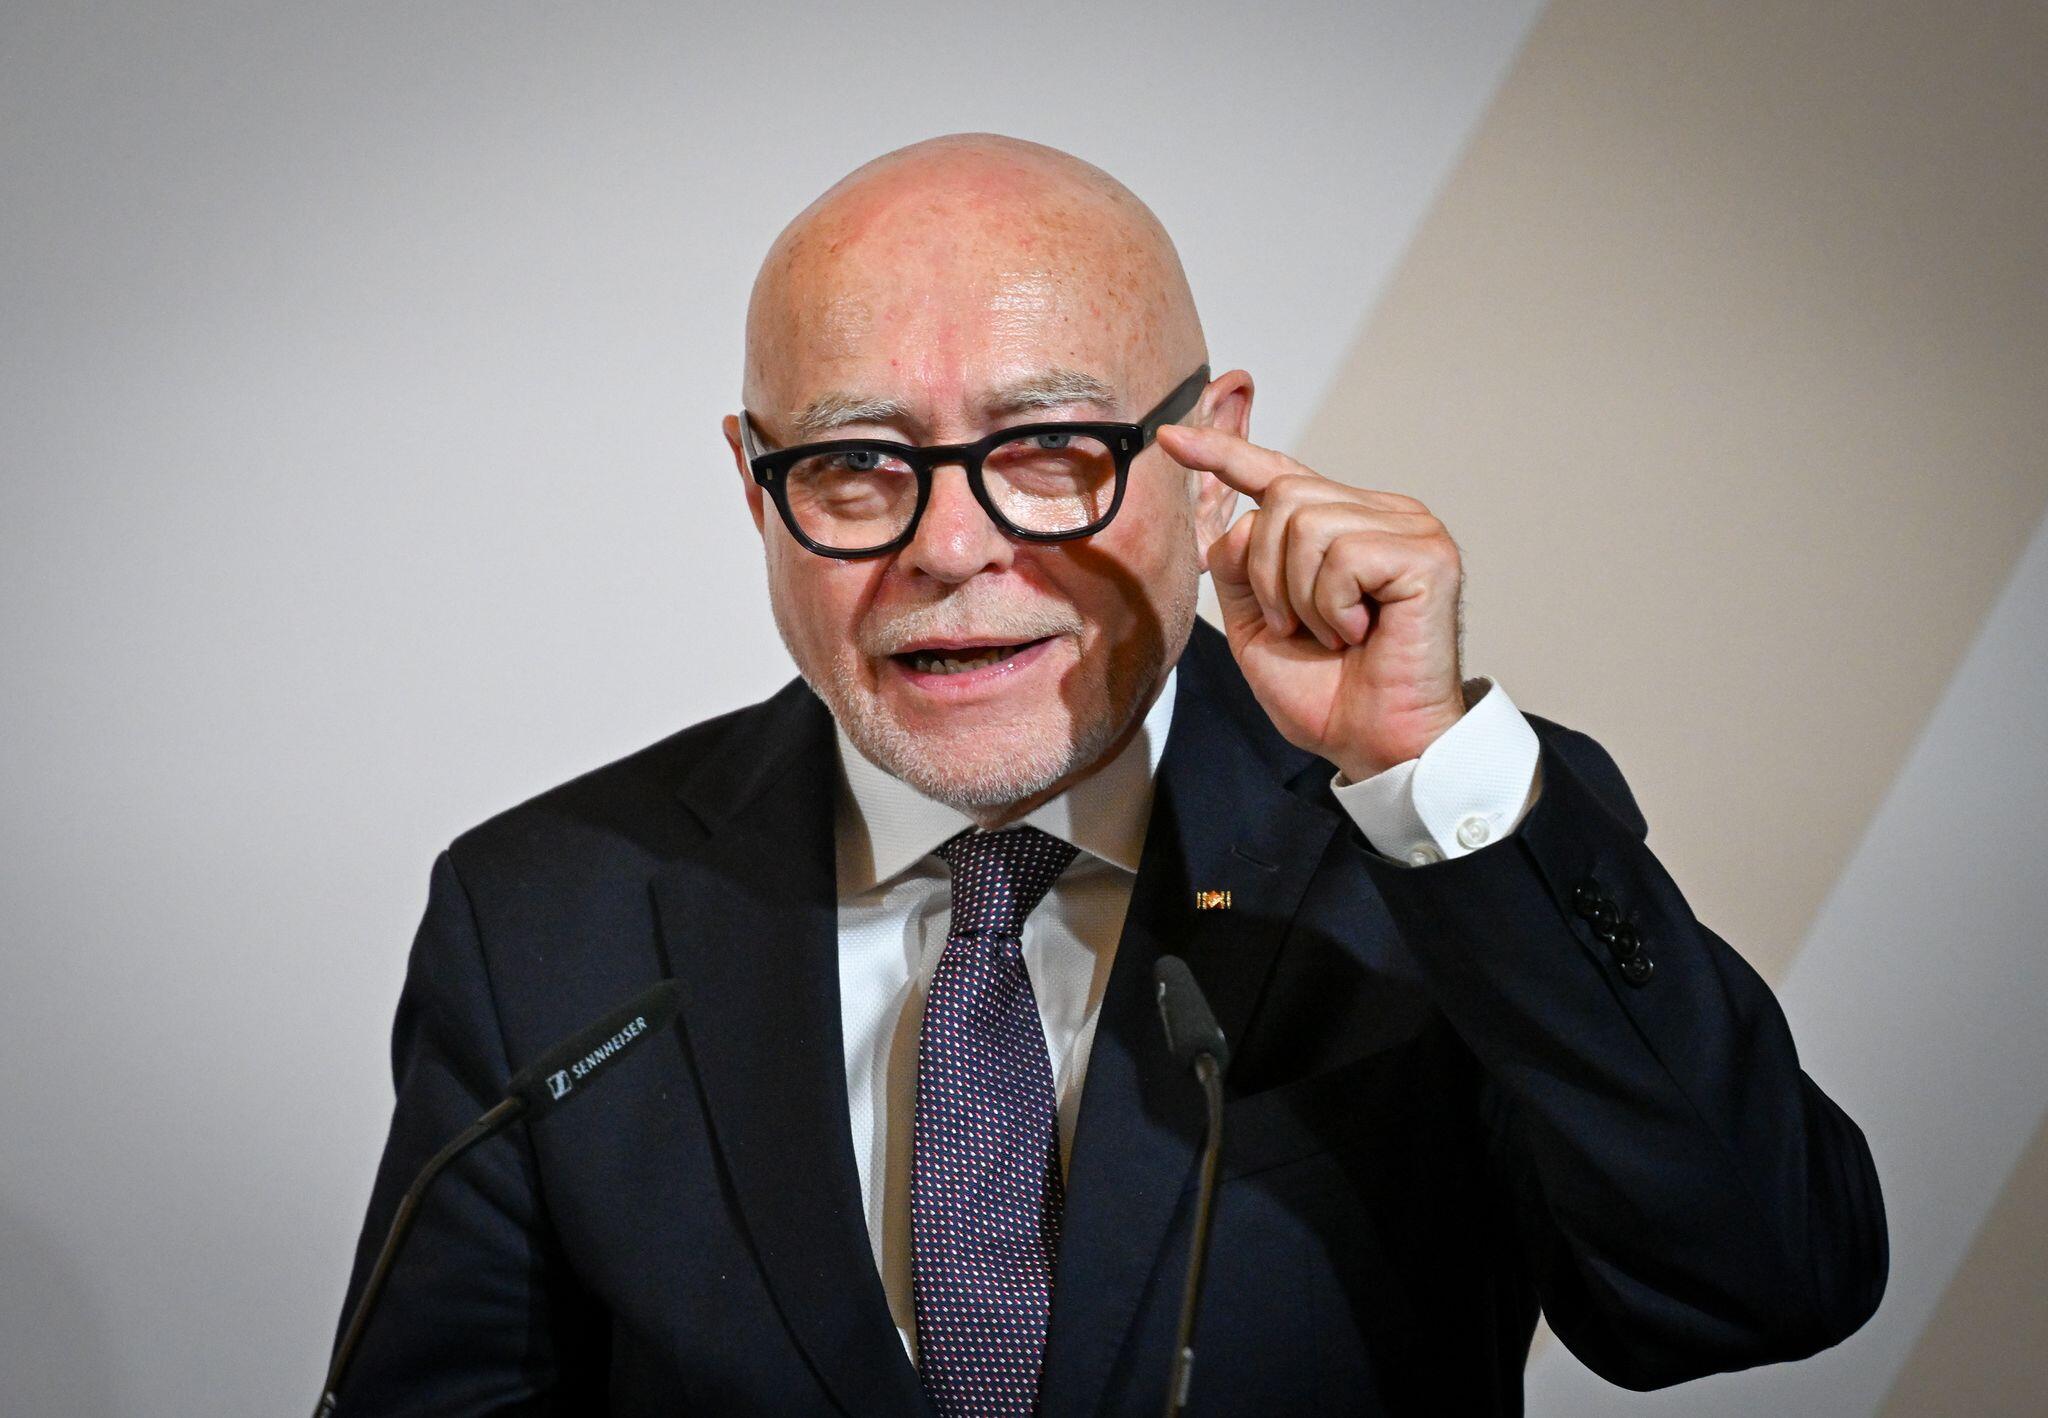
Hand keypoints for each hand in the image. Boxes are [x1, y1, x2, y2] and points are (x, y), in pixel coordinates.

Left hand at [1155, 423, 1466, 781]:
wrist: (1373, 744)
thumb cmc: (1328, 694)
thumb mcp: (1258, 625)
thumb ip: (1240, 567)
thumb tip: (1237, 519)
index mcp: (1343, 526)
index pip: (1280, 473)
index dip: (1225, 453)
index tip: (1171, 438)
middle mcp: (1382, 515)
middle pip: (1283, 497)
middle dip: (1267, 572)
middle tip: (1298, 628)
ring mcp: (1411, 530)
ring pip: (1306, 522)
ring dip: (1300, 595)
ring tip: (1334, 634)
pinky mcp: (1427, 555)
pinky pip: (1341, 554)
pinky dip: (1332, 605)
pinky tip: (1360, 633)